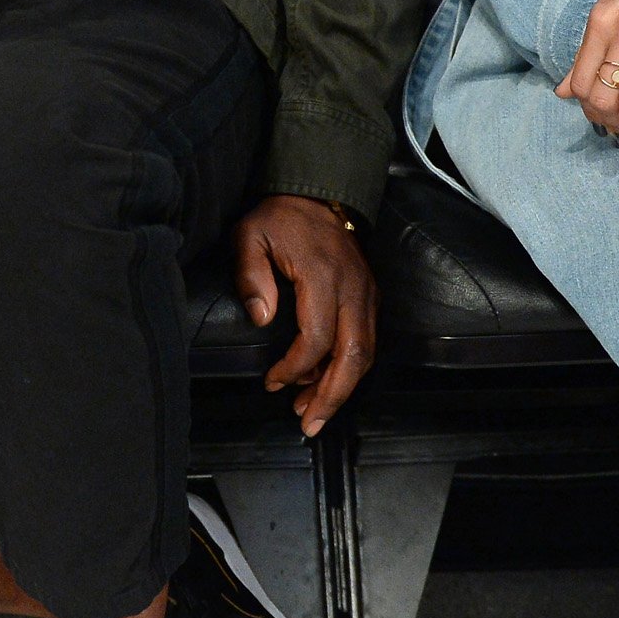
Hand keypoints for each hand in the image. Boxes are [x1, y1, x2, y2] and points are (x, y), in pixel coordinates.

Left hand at [231, 194, 377, 436]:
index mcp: (323, 276)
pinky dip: (349, 368)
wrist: (316, 193)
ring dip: (341, 388)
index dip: (296, 368)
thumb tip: (261, 319)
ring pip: (366, 353)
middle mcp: (353, 288)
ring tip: (312, 411)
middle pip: (354, 355)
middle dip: (332, 396)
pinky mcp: (369, 296)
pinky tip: (325, 383)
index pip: (318, 338)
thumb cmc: (279, 218)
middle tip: (308, 424)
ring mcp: (366, 293)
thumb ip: (251, 276)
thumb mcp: (249, 236)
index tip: (272, 380)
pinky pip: (367, 341)